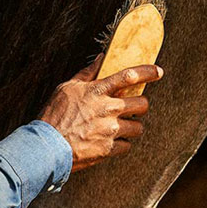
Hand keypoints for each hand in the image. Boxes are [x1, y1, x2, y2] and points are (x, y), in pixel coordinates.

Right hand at [38, 53, 163, 171]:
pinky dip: (122, 144)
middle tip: (133, 107)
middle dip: (141, 105)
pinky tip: (111, 141)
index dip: (148, 72)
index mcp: (98, 91)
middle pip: (142, 104)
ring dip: (132, 126)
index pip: (129, 76)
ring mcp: (110, 130)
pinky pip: (127, 146)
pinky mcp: (108, 149)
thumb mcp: (66, 88)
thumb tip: (100, 58)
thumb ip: (87, 73)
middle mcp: (108, 109)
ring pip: (138, 127)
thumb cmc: (53, 115)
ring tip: (122, 127)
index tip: (159, 71)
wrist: (47, 146)